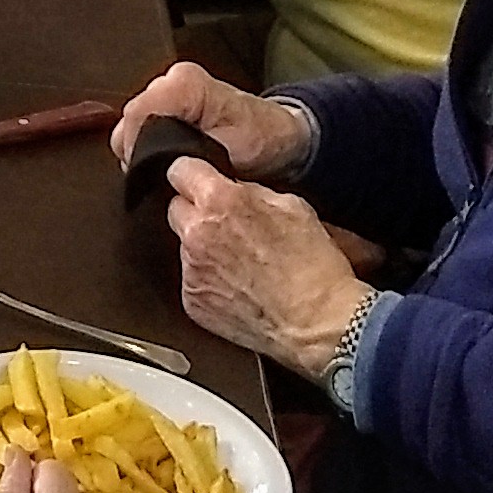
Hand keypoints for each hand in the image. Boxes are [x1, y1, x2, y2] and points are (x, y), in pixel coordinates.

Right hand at [109, 61, 312, 180]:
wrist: (278, 138)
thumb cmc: (261, 140)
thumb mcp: (230, 148)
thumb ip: (190, 149)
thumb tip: (156, 160)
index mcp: (185, 83)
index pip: (137, 113)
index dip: (136, 146)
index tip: (147, 172)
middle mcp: (171, 79)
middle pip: (130, 119)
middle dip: (139, 151)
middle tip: (161, 176)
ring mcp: (167, 90)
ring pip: (132, 123)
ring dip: (143, 149)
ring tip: (168, 169)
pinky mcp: (166, 103)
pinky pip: (141, 126)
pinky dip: (148, 146)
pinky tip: (167, 160)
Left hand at [165, 165, 371, 378]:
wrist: (316, 323)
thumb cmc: (313, 268)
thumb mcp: (293, 206)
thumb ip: (252, 191)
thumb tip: (235, 189)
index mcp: (220, 201)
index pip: (180, 170)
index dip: (194, 175)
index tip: (200, 181)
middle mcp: (197, 234)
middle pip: (176, 208)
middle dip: (198, 213)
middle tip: (228, 226)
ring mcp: (191, 270)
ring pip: (185, 246)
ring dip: (205, 249)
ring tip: (241, 264)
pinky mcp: (193, 301)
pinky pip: (192, 280)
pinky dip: (209, 281)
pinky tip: (239, 287)